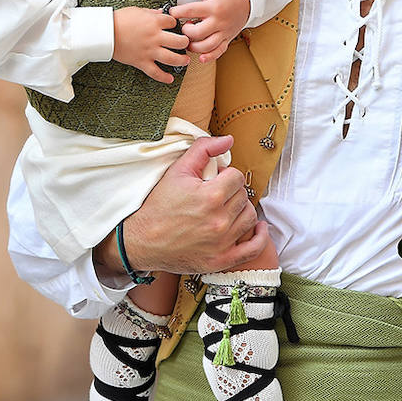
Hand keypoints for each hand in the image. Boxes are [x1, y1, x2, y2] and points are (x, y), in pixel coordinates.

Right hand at [98, 135, 267, 275]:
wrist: (141, 241)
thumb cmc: (158, 206)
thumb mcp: (177, 171)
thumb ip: (203, 149)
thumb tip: (228, 140)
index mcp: (211, 196)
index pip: (237, 177)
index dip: (226, 175)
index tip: (214, 180)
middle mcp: (219, 221)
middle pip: (243, 196)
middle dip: (232, 192)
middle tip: (216, 195)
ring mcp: (222, 243)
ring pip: (249, 217)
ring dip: (241, 210)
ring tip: (226, 209)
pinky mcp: (221, 260)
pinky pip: (253, 249)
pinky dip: (259, 238)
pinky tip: (257, 228)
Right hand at [113, 6, 188, 81]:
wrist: (104, 33)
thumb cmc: (118, 20)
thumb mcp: (137, 10)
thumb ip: (151, 13)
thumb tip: (160, 12)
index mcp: (154, 22)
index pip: (173, 22)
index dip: (175, 23)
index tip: (174, 26)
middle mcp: (155, 37)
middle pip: (179, 41)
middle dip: (185, 42)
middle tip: (186, 43)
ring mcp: (149, 51)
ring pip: (172, 58)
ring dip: (182, 60)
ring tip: (186, 60)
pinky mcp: (141, 62)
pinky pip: (155, 72)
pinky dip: (164, 77)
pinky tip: (170, 79)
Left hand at [171, 0, 250, 62]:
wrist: (246, 3)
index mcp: (213, 7)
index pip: (191, 11)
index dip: (177, 12)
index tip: (171, 13)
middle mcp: (219, 21)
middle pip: (197, 32)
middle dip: (185, 31)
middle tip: (183, 26)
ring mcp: (223, 32)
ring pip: (207, 45)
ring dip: (194, 46)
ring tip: (190, 38)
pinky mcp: (227, 39)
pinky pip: (218, 52)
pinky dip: (209, 57)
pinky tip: (200, 57)